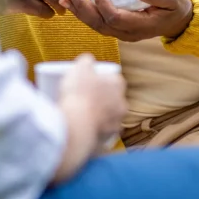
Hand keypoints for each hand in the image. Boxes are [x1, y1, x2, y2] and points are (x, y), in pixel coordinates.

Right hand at [53, 54, 127, 182]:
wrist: (76, 124)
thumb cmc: (79, 94)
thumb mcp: (80, 67)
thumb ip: (86, 60)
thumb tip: (88, 60)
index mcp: (117, 85)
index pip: (113, 78)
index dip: (100, 78)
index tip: (89, 79)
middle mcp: (122, 104)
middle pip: (112, 98)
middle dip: (101, 97)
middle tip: (83, 96)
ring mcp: (116, 123)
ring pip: (107, 116)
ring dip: (97, 114)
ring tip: (80, 113)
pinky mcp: (108, 138)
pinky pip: (101, 132)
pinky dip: (93, 129)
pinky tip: (81, 127)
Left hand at [60, 0, 193, 42]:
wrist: (179, 21)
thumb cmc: (176, 7)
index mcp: (140, 26)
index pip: (114, 17)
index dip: (102, 3)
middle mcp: (127, 33)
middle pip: (99, 23)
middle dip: (81, 7)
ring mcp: (121, 32)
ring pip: (94, 24)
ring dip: (78, 10)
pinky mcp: (117, 28)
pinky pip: (96, 22)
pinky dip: (83, 12)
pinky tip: (72, 1)